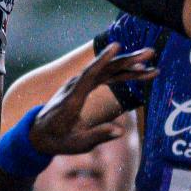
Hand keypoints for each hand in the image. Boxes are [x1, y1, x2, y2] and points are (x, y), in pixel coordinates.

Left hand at [31, 42, 154, 154]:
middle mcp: (76, 86)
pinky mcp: (84, 85)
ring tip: (151, 65)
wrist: (40, 133)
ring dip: (128, 66)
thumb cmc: (58, 140)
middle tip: (150, 53)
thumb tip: (121, 131)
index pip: (89, 74)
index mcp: (72, 99)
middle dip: (127, 60)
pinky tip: (137, 71)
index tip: (117, 45)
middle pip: (103, 68)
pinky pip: (105, 75)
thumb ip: (97, 137)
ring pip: (107, 70)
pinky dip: (122, 73)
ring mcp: (79, 84)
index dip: (103, 59)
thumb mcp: (76, 144)